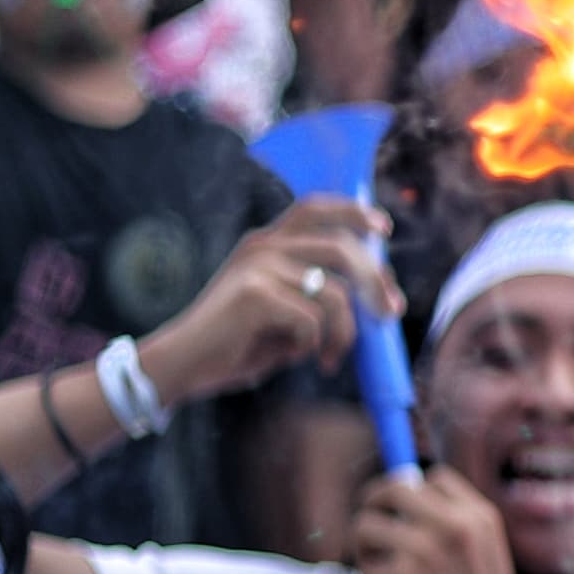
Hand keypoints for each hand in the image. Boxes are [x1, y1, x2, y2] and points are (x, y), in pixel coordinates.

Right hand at [139, 199, 389, 407]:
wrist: (183, 365)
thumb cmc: (237, 342)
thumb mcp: (284, 310)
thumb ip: (318, 293)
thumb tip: (378, 293)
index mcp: (266, 243)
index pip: (313, 208)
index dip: (352, 212)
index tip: (383, 227)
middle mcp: (262, 246)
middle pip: (341, 247)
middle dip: (376, 281)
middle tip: (391, 313)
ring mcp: (258, 267)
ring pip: (334, 294)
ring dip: (345, 333)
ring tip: (331, 358)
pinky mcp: (255, 295)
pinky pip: (313, 321)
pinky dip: (315, 346)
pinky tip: (296, 357)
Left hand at [349, 469, 550, 573]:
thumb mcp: (486, 552)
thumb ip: (453, 524)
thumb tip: (396, 495)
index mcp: (478, 516)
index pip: (431, 478)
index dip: (411, 492)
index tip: (401, 511)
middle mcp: (452, 525)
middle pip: (389, 489)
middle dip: (371, 506)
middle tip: (369, 529)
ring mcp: (424, 551)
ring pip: (364, 529)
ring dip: (366, 553)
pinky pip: (365, 573)